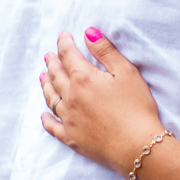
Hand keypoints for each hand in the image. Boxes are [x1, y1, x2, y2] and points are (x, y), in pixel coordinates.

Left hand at [40, 29, 163, 175]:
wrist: (136, 146)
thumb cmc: (136, 108)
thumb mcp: (127, 72)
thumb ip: (105, 51)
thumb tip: (88, 32)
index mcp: (83, 78)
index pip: (68, 55)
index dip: (64, 43)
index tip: (63, 36)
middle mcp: (70, 97)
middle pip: (56, 75)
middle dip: (52, 62)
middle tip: (48, 56)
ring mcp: (68, 119)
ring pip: (51, 98)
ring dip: (46, 85)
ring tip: (42, 77)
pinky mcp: (71, 138)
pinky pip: (52, 126)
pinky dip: (46, 119)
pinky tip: (43, 115)